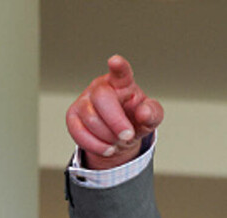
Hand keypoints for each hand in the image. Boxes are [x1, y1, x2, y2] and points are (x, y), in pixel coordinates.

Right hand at [66, 55, 163, 169]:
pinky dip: (96, 145)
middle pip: (102, 98)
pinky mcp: (73, 117)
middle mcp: (101, 88)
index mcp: (122, 83)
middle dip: (116, 122)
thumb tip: (144, 113)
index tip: (116, 61)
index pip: (121, 72)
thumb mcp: (151, 117)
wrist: (120, 136)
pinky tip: (108, 148)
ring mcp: (84, 101)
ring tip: (118, 140)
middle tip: (127, 135)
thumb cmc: (135, 119)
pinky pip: (78, 132)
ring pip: (91, 118)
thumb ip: (153, 113)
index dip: (118, 67)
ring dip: (108, 136)